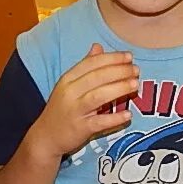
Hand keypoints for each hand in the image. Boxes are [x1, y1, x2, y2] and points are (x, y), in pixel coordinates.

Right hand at [28, 43, 138, 158]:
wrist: (46, 136)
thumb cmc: (61, 109)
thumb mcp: (68, 85)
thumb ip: (84, 66)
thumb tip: (98, 46)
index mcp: (67, 79)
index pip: (91, 63)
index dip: (112, 58)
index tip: (129, 56)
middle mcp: (69, 92)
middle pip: (97, 77)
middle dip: (119, 71)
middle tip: (136, 70)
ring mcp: (75, 111)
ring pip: (98, 96)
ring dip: (119, 88)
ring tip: (135, 84)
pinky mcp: (80, 128)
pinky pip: (100, 122)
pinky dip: (114, 118)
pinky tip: (128, 114)